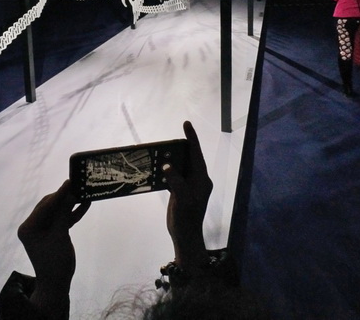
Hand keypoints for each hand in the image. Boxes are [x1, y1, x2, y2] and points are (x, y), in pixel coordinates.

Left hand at [17, 180, 90, 318]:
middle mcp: (32, 226)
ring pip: (57, 211)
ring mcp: (41, 229)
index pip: (45, 206)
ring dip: (70, 204)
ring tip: (84, 192)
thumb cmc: (55, 263)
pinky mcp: (51, 233)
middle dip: (65, 196)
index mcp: (28, 227)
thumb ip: (63, 213)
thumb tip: (69, 192)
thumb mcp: (60, 236)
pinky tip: (85, 204)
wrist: (57, 285)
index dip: (59, 193)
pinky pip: (62, 219)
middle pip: (50, 205)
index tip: (71, 181)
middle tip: (79, 184)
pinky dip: (72, 214)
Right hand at [162, 121, 212, 270]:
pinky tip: (158, 167)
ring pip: (181, 166)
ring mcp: (189, 186)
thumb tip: (167, 166)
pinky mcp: (181, 191)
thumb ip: (175, 181)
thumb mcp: (182, 199)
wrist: (185, 236)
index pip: (197, 154)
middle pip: (189, 158)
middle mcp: (197, 180)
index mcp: (201, 179)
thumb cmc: (186, 218)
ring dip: (172, 158)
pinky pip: (175, 176)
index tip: (186, 124)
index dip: (192, 138)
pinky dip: (167, 170)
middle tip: (170, 137)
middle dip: (181, 147)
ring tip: (161, 150)